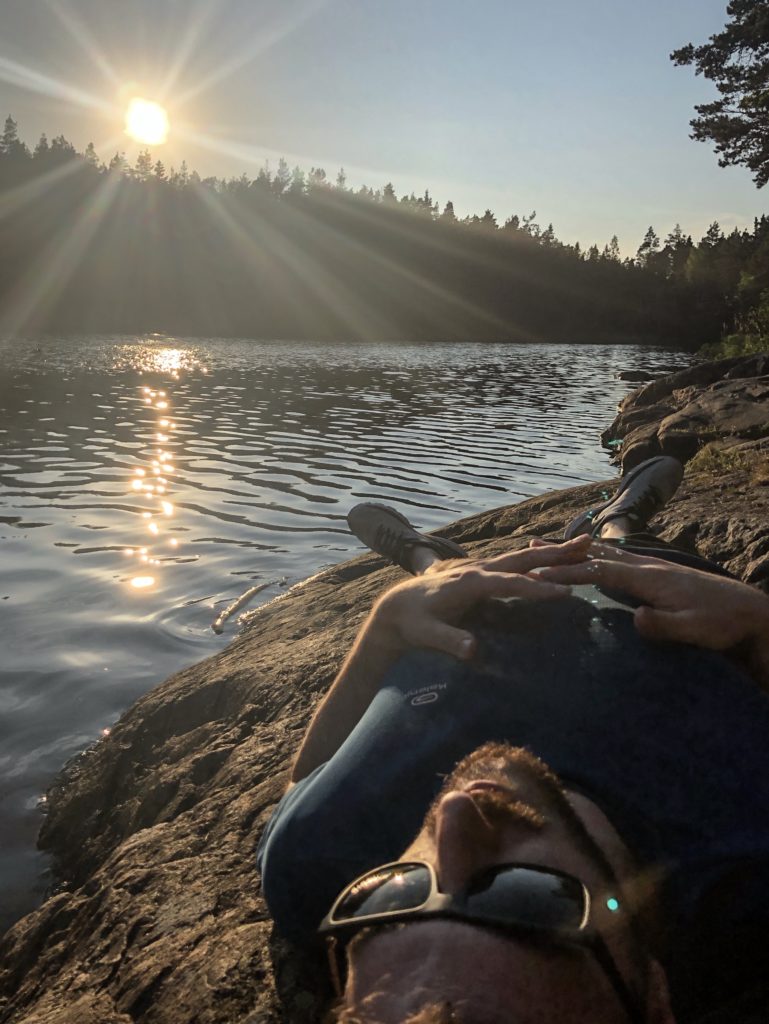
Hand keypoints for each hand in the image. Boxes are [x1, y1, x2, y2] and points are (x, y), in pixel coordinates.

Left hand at [369, 535, 590, 659]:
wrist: (395, 609)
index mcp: (469, 582)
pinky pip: (515, 563)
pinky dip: (538, 558)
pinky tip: (554, 557)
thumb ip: (449, 641)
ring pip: (522, 557)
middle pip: (523, 559)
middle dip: (556, 552)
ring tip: (583, 544)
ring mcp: (480, 569)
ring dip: (552, 551)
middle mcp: (478, 569)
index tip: (566, 591)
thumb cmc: (411, 624)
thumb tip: (473, 650)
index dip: (538, 587)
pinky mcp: (481, 574)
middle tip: (588, 544)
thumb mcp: (427, 635)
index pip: (510, 583)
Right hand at [538, 542, 768, 659]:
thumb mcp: (694, 630)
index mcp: (650, 579)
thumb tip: (634, 618)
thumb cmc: (720, 624)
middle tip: (529, 545)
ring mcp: (652, 568)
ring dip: (576, 552)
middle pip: (597, 556)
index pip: (600, 572)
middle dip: (562, 553)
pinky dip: (595, 557)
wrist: (748, 612)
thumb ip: (664, 625)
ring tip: (549, 545)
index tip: (538, 572)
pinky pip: (617, 561)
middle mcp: (647, 567)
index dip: (568, 572)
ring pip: (606, 555)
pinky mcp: (657, 575)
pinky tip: (590, 559)